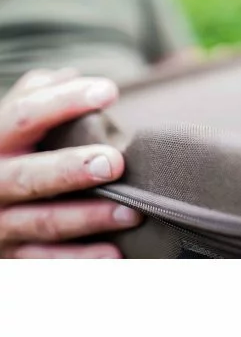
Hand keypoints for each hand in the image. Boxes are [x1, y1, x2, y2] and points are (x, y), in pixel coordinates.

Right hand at [0, 68, 140, 258]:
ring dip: (89, 218)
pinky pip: (46, 261)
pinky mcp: (14, 254)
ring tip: (131, 212)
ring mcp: (1, 223)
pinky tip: (116, 254)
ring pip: (43, 222)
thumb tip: (70, 75)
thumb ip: (38, 94)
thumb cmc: (16, 148)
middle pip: (29, 177)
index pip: (24, 115)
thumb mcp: (16, 118)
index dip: (64, 101)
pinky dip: (81, 260)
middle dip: (71, 170)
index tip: (110, 91)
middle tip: (114, 162)